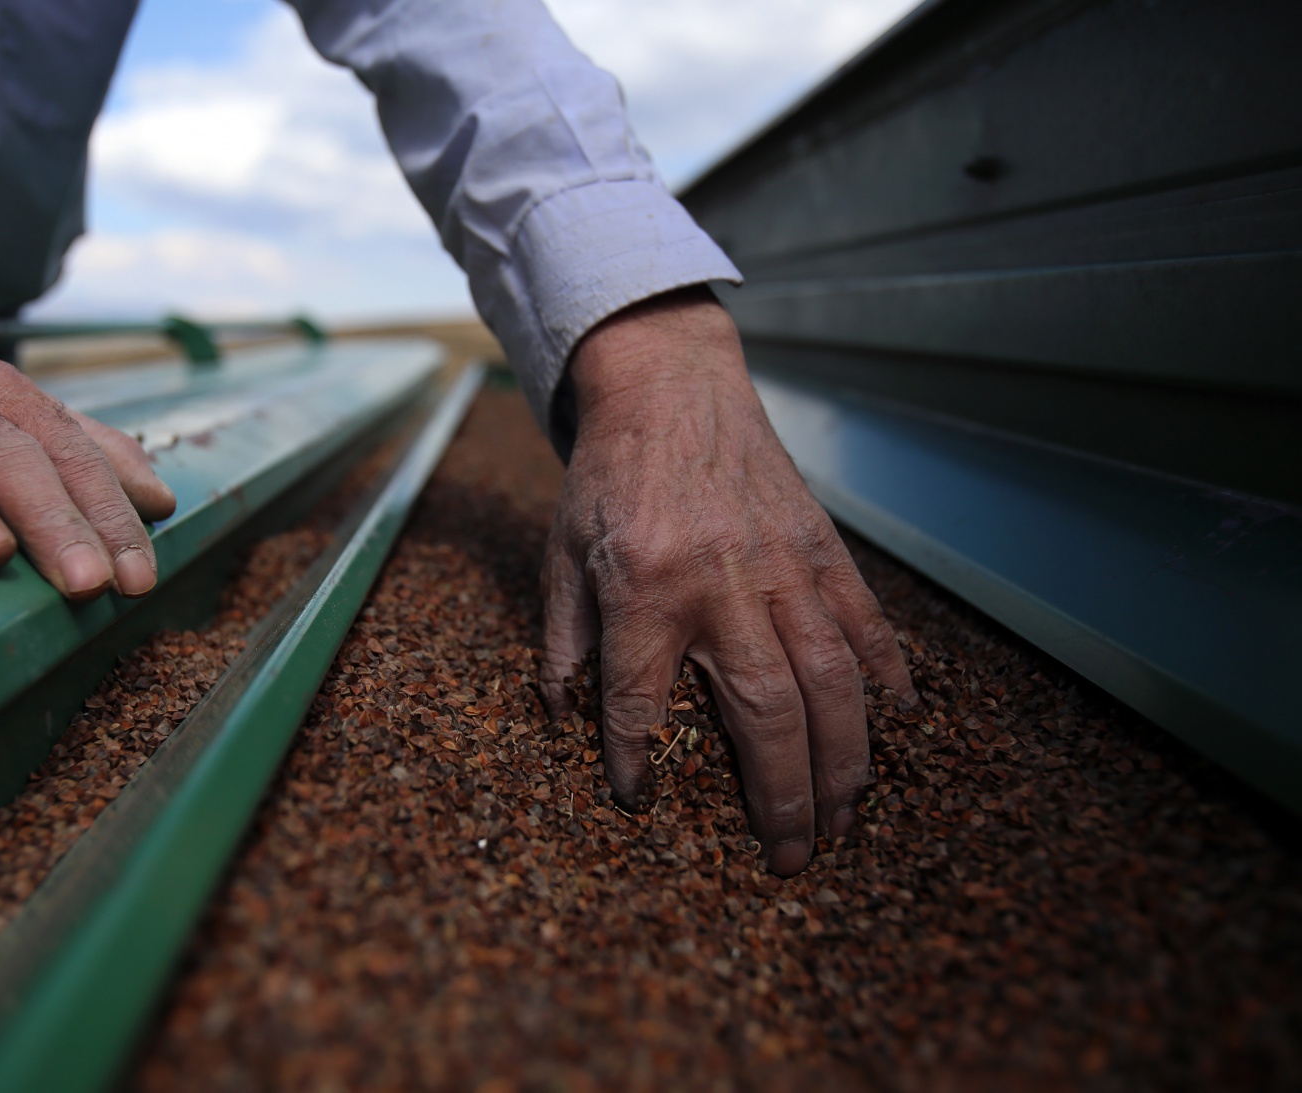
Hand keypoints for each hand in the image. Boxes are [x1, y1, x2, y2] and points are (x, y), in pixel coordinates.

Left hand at [540, 288, 916, 875]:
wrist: (670, 385)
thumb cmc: (609, 475)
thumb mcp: (562, 551)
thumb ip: (564, 637)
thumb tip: (562, 715)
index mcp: (643, 589)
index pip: (638, 701)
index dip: (636, 759)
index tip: (639, 800)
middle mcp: (719, 586)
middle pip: (763, 712)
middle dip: (781, 795)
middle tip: (793, 856)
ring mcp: (782, 568)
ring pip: (829, 682)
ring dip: (845, 760)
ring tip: (848, 819)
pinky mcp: (822, 548)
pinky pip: (865, 623)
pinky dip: (888, 676)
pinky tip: (900, 724)